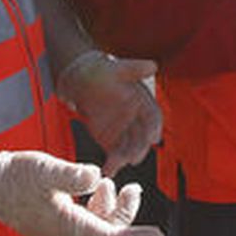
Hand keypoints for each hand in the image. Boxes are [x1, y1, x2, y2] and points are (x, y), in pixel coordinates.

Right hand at [0, 147, 164, 235]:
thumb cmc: (16, 178)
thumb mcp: (47, 170)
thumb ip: (73, 175)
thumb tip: (95, 177)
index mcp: (68, 229)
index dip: (135, 235)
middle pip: (107, 231)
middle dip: (125, 212)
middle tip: (135, 189)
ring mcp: (59, 232)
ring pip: (97, 225)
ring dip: (109, 206)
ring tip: (112, 183)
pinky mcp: (54, 224)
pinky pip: (84, 221)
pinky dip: (95, 206)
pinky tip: (95, 187)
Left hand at [58, 50, 161, 175]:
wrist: (81, 79)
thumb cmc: (102, 70)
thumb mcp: (117, 68)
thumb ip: (133, 69)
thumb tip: (152, 66)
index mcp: (144, 102)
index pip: (153, 117)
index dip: (154, 128)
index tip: (153, 138)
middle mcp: (137, 120)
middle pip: (142, 137)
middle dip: (139, 148)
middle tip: (133, 158)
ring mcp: (124, 132)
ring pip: (129, 148)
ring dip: (124, 158)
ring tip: (114, 166)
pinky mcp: (111, 141)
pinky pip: (115, 154)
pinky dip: (113, 163)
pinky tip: (107, 170)